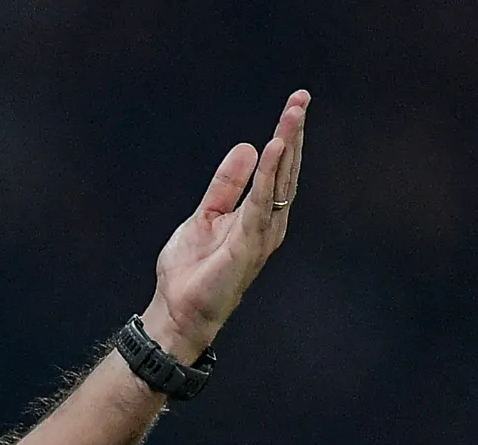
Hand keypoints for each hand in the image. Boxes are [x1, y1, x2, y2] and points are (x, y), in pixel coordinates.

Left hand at [145, 90, 310, 361]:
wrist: (176, 312)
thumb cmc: (191, 272)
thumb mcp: (205, 216)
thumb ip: (225, 186)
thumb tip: (247, 147)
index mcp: (258, 216)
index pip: (277, 170)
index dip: (287, 136)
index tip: (296, 104)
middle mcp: (268, 223)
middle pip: (286, 171)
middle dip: (294, 133)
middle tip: (301, 98)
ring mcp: (261, 235)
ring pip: (279, 182)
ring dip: (288, 146)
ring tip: (293, 114)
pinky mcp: (248, 246)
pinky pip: (261, 202)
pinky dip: (268, 174)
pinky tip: (274, 148)